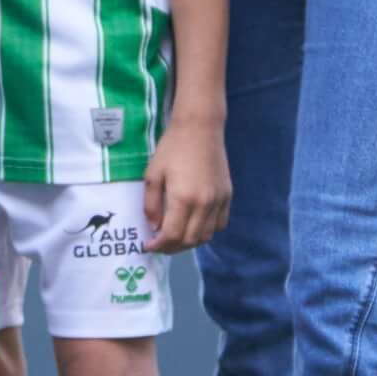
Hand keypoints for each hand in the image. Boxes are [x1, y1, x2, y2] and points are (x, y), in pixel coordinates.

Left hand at [141, 119, 231, 253]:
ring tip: (175, 237)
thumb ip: (151, 204)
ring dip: (189, 242)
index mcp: (183, 198)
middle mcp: (204, 204)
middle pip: (190, 240)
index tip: (148, 245)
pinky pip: (219, 224)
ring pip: (206, 236)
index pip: (172, 235)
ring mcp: (219, 201)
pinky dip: (206, 231)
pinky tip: (194, 225)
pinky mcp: (227, 195)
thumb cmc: (172, 148)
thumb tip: (154, 227)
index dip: (158, 245)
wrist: (200, 128)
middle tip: (160, 244)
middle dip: (172, 247)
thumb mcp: (153, 174)